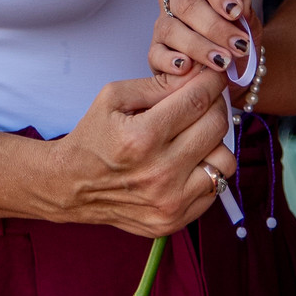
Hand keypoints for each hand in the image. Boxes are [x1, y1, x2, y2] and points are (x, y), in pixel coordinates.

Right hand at [49, 68, 235, 237]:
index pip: (197, 101)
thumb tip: (197, 74)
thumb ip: (157, 83)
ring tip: (197, 134)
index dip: (211, 82)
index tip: (214, 75)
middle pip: (216, 127)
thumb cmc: (93, 138)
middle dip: (215, 105)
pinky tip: (189, 160)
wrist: (71, 186)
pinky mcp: (174, 220)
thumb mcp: (113, 97)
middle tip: (204, 100)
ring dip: (216, 141)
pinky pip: (214, 189)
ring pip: (224, 161)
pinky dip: (207, 170)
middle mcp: (159, 173)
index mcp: (142, 137)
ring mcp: (169, 202)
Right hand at [149, 0, 258, 85]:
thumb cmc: (234, 40)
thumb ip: (246, 15)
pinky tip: (186, 67)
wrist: (229, 71)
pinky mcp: (155, 51)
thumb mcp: (248, 27)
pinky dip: (170, 61)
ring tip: (222, 61)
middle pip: (187, 5)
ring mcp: (162, 25)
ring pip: (171, 29)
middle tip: (238, 45)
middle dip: (215, 27)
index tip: (236, 11)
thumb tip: (244, 2)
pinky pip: (156, 54)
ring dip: (199, 47)